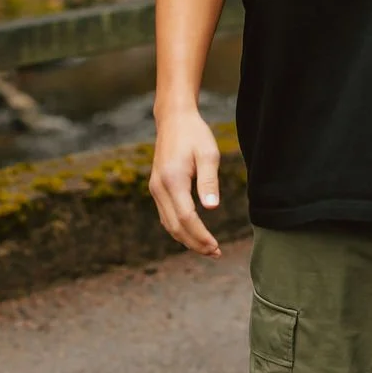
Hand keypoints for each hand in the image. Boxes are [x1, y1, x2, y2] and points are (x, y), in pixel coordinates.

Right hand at [149, 107, 223, 256]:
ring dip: (186, 239)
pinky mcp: (157, 187)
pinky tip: (193, 232)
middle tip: (215, 253)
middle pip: (175, 226)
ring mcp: (155, 188)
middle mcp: (159, 187)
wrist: (174, 119)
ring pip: (168, 224)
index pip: (185, 218)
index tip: (216, 246)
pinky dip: (179, 228)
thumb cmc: (194, 134)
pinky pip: (166, 215)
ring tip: (207, 248)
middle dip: (194, 243)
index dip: (200, 236)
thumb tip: (212, 207)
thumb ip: (209, 181)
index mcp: (173, 180)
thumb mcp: (208, 153)